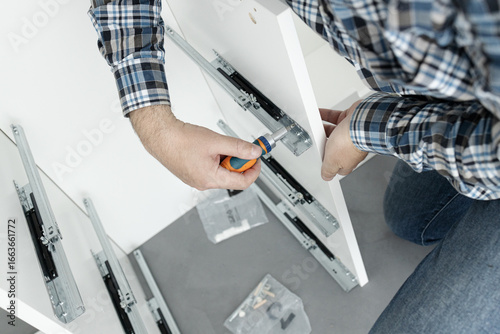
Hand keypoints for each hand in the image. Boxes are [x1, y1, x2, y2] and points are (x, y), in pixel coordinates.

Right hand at [129, 105, 261, 189]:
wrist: (160, 136)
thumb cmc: (181, 140)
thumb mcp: (216, 141)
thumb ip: (239, 148)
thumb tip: (254, 153)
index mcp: (211, 179)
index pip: (243, 182)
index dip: (253, 169)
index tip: (256, 158)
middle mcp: (204, 183)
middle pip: (232, 177)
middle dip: (238, 161)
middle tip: (237, 147)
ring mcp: (197, 180)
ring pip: (222, 172)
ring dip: (226, 159)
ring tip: (217, 145)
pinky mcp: (192, 174)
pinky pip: (211, 170)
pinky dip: (216, 159)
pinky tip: (210, 148)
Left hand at [320, 100, 367, 180]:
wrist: (362, 121)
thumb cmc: (351, 142)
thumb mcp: (333, 161)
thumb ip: (329, 170)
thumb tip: (326, 177)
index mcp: (347, 160)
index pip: (337, 167)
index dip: (328, 165)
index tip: (321, 163)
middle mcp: (350, 147)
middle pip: (334, 148)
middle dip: (324, 144)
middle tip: (316, 142)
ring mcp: (350, 133)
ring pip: (334, 132)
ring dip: (324, 129)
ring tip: (315, 127)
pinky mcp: (350, 120)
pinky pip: (335, 118)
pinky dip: (326, 116)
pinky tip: (319, 114)